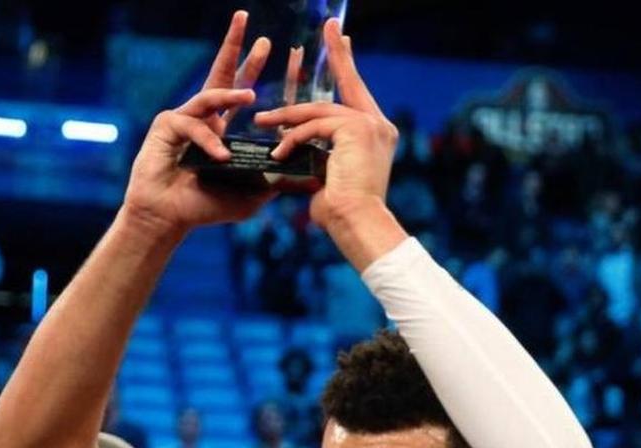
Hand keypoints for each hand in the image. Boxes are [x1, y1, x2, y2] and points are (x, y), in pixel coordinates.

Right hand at [121, 10, 274, 234]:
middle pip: (222, 74)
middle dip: (237, 49)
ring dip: (232, 94)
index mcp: (221, 129)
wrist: (168, 218)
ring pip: (211, 95)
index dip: (255, 69)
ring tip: (250, 96)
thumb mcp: (250, 195)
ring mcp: (184, 118)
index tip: (276, 50)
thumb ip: (274, 182)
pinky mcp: (167, 124)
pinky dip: (209, 141)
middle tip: (251, 24)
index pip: (242, 92)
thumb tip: (308, 177)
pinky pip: (194, 124)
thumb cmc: (205, 207)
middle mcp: (203, 118)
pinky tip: (219, 157)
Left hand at [254, 18, 397, 229]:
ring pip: (321, 111)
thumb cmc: (341, 212)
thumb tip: (290, 150)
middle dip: (337, 56)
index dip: (347, 65)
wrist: (358, 225)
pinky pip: (315, 127)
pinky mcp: (357, 131)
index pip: (357, 94)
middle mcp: (379, 126)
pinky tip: (278, 151)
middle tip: (329, 28)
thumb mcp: (327, 177)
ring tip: (261, 121)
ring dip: (288, 116)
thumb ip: (317, 155)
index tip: (340, 39)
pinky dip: (293, 138)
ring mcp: (370, 126)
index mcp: (376, 135)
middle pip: (347, 87)